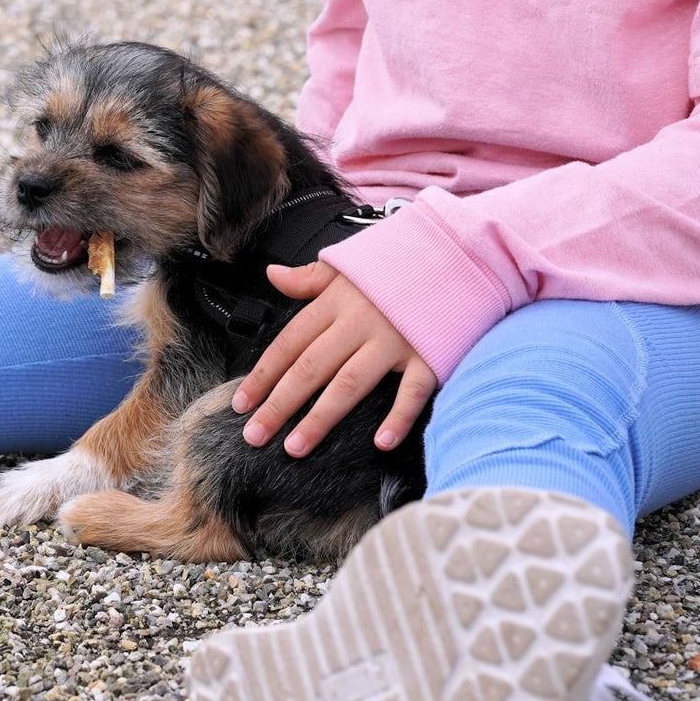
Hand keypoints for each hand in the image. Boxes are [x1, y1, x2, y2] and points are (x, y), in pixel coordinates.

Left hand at [230, 262, 436, 457]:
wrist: (457, 253)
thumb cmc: (400, 263)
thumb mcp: (349, 263)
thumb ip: (309, 277)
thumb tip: (273, 275)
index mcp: (337, 301)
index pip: (290, 342)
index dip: (264, 374)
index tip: (242, 403)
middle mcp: (360, 322)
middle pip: (311, 368)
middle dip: (279, 404)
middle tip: (256, 435)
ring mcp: (394, 340)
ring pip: (350, 383)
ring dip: (320, 418)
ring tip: (296, 447)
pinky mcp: (428, 354)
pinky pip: (412, 391)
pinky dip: (398, 417)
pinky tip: (380, 442)